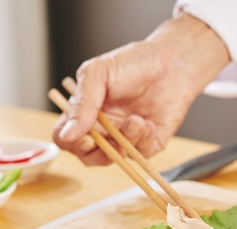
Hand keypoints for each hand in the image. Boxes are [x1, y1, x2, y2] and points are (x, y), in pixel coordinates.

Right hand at [52, 13, 229, 165]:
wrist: (172, 61)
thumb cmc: (133, 63)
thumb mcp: (98, 74)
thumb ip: (82, 104)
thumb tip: (67, 134)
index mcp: (84, 113)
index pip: (65, 137)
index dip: (69, 142)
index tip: (83, 136)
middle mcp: (102, 129)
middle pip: (86, 156)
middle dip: (95, 153)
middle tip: (103, 139)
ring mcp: (124, 139)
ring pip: (113, 159)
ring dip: (123, 142)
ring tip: (135, 121)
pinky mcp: (147, 144)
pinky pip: (139, 154)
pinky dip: (142, 139)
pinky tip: (147, 122)